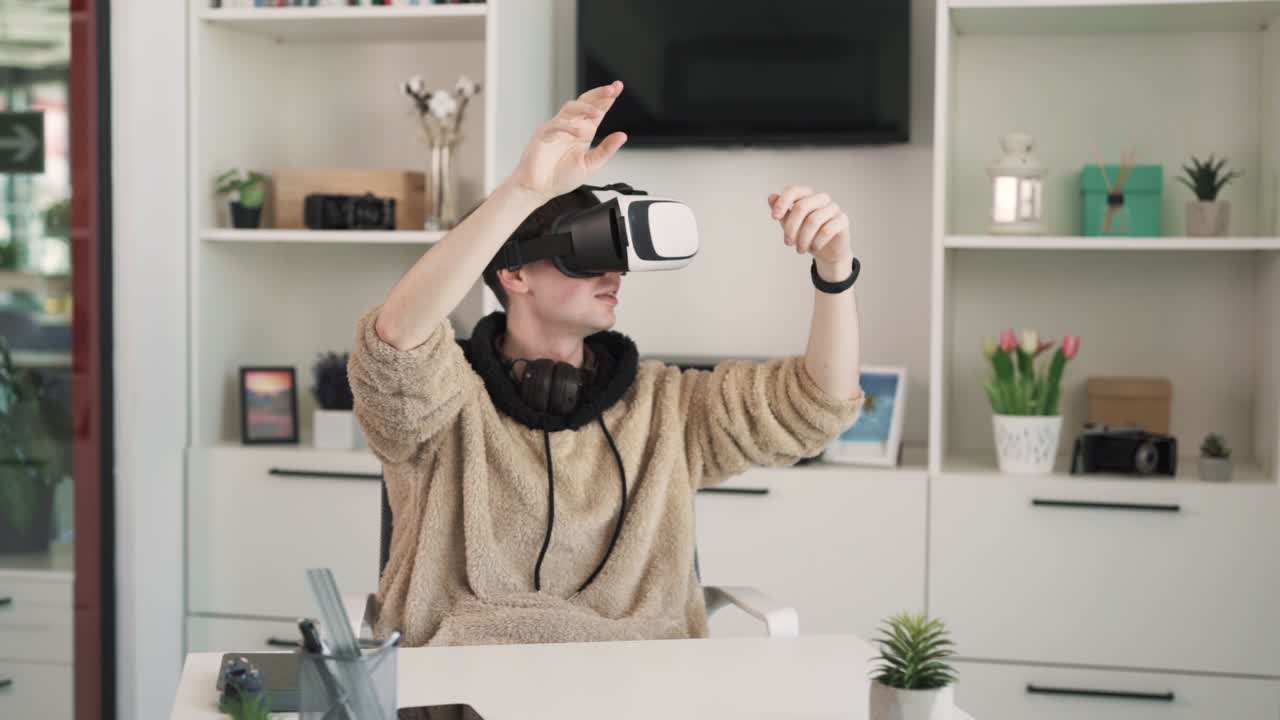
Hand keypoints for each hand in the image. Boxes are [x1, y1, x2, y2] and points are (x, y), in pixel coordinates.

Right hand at [506, 81, 627, 202]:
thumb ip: (606, 150)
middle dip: (598, 94)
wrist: (539, 188)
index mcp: (583, 132)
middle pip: (585, 103)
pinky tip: (580, 133)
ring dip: (584, 108)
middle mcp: (571, 127)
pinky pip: (556, 125)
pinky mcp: (543, 134)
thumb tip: (623, 135)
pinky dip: (568, 127)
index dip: (607, 99)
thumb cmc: (561, 177)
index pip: (597, 111)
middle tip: (611, 89)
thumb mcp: (591, 165)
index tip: (618, 87)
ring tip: (597, 113)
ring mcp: (556, 128)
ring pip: (570, 108)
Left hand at [768, 186, 851, 274]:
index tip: (774, 217)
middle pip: (802, 206)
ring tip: (799, 250)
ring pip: (813, 220)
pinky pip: (827, 230)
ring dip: (803, 238)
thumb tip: (771, 197)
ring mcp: (834, 208)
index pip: (793, 190)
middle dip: (791, 227)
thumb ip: (781, 211)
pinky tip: (814, 249)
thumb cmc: (806, 235)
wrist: (826, 252)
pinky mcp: (843, 220)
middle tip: (787, 243)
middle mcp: (821, 198)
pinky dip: (816, 242)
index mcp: (807, 195)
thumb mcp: (790, 224)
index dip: (782, 202)